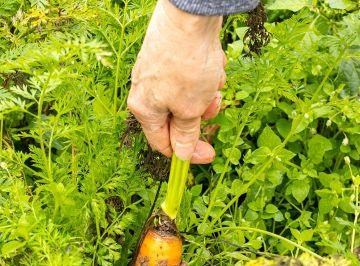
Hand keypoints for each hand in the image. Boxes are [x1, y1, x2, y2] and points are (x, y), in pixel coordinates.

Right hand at [128, 0, 225, 163]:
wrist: (189, 16)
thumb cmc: (186, 65)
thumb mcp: (190, 109)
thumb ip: (187, 134)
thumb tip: (183, 155)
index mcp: (145, 110)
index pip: (164, 144)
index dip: (187, 152)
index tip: (209, 153)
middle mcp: (146, 91)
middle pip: (180, 118)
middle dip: (201, 114)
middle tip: (214, 105)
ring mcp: (159, 71)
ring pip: (190, 96)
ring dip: (207, 92)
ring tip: (214, 78)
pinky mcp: (173, 56)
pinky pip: (194, 75)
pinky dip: (206, 73)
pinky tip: (212, 60)